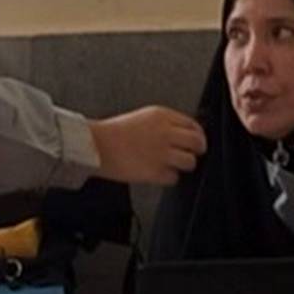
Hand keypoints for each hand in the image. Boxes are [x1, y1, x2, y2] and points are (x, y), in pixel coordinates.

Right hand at [88, 106, 206, 184]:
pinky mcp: (156, 171)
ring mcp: (162, 153)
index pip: (193, 124)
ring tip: (171, 164)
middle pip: (197, 142)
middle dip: (198, 150)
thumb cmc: (113, 132)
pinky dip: (167, 177)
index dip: (197, 134)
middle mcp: (165, 133)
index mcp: (162, 116)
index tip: (195, 141)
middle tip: (192, 154)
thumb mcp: (142, 117)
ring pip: (190, 162)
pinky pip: (173, 178)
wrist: (95, 145)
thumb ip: (164, 123)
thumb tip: (183, 135)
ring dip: (183, 165)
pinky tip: (156, 172)